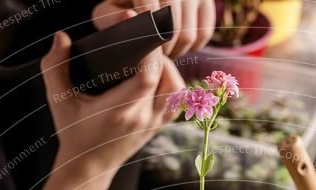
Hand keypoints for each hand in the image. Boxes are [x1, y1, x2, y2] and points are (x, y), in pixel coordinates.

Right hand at [40, 31, 183, 178]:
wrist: (88, 167)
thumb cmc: (73, 132)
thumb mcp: (59, 100)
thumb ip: (55, 67)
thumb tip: (61, 36)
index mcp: (119, 111)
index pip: (147, 77)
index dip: (149, 51)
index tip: (137, 32)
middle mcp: (141, 118)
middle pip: (166, 78)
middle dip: (157, 53)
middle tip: (140, 42)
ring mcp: (153, 124)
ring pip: (177, 89)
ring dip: (168, 68)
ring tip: (150, 60)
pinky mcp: (158, 127)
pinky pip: (177, 101)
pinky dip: (172, 84)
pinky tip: (158, 76)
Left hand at [92, 0, 215, 56]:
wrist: (141, 3)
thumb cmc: (121, 10)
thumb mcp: (108, 12)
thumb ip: (111, 16)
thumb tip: (130, 16)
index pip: (152, 11)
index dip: (149, 35)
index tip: (144, 49)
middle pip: (173, 29)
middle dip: (162, 50)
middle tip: (154, 58)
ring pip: (189, 35)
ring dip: (176, 51)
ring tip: (164, 54)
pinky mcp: (207, 3)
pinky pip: (204, 34)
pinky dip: (192, 47)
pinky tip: (178, 47)